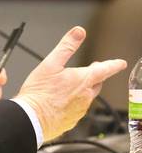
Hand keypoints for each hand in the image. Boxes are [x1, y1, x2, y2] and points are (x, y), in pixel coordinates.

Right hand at [15, 26, 126, 141]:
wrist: (32, 118)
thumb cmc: (39, 92)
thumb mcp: (50, 63)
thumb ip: (66, 46)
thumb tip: (78, 32)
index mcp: (83, 79)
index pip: (105, 69)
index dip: (114, 64)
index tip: (120, 63)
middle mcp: (86, 95)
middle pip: (97, 83)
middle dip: (97, 76)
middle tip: (93, 70)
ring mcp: (81, 109)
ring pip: (88, 96)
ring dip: (84, 89)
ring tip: (74, 86)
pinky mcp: (73, 119)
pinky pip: (79, 109)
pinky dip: (75, 102)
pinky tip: (63, 101)